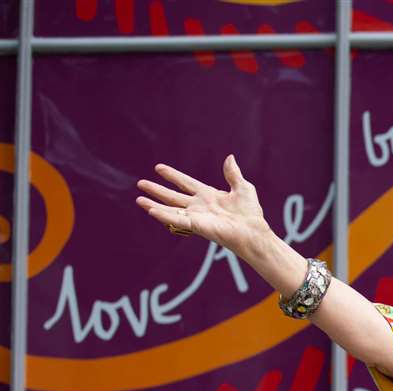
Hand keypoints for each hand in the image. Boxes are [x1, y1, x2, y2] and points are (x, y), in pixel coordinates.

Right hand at [134, 154, 269, 255]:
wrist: (253, 231)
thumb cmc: (250, 213)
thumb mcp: (243, 187)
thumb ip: (233, 174)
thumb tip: (230, 157)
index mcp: (208, 195)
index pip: (186, 183)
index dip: (173, 175)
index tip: (159, 168)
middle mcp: (199, 206)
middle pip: (173, 196)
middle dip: (157, 190)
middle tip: (141, 183)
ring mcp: (196, 216)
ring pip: (170, 209)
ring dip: (154, 204)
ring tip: (138, 199)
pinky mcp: (196, 225)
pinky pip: (177, 219)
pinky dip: (164, 215)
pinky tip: (151, 210)